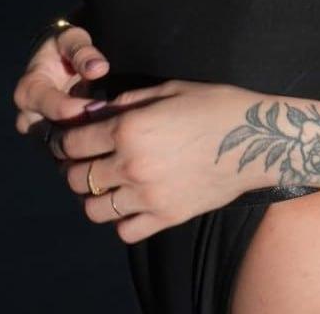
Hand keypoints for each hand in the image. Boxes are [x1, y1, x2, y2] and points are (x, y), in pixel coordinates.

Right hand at [13, 20, 110, 156]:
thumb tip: (99, 68)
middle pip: (53, 135)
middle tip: (109, 129)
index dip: (76, 109)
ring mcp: (38, 133)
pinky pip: (65, 157)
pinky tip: (107, 147)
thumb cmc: (65, 47)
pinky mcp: (50, 144)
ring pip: (59, 151)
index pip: (52, 107)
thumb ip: (83, 52)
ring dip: (83, 148)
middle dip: (81, 133)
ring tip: (110, 139)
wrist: (57, 59)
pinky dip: (84, 154)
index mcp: (29, 90)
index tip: (100, 106)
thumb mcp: (72, 39)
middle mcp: (28, 116)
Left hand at [52, 79, 264, 242]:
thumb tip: (95, 111)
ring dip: (92, 196)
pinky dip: (120, 220)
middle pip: (77, 178)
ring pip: (94, 209)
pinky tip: (130, 202)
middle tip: (81, 161)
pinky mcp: (166, 216)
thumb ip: (127, 101)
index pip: (73, 141)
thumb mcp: (168, 90)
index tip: (65, 139)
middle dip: (72, 168)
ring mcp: (148, 195)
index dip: (63, 139)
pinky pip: (124, 231)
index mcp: (129, 128)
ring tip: (104, 184)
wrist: (256, 139)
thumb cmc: (213, 104)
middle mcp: (132, 164)